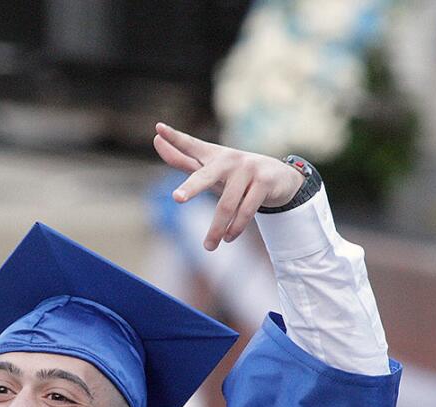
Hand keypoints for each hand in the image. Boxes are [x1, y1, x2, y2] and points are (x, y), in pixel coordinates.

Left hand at [152, 122, 304, 250]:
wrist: (279, 178)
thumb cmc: (235, 175)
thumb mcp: (211, 170)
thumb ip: (183, 160)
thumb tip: (156, 140)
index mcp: (212, 156)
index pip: (190, 146)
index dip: (174, 138)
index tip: (158, 129)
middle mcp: (228, 159)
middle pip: (205, 176)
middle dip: (191, 187)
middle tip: (177, 198)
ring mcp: (248, 169)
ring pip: (227, 205)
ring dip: (217, 229)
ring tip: (209, 247)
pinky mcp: (264, 182)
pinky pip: (246, 210)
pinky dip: (236, 227)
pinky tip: (229, 238)